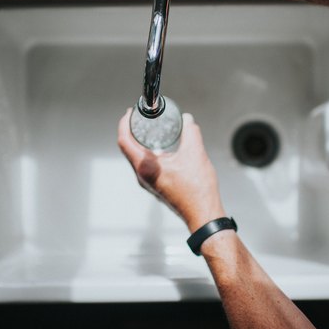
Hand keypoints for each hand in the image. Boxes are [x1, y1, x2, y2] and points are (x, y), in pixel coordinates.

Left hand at [117, 109, 225, 231]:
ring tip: (147, 128)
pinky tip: (160, 146)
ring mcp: (148, 182)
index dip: (124, 124)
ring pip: (136, 157)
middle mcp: (142, 176)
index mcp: (146, 168)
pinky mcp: (155, 185)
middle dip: (131, 130)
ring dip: (140, 141)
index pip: (124, 141)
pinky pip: (145, 165)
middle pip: (128, 148)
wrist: (203, 214)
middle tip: (138, 117)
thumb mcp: (195, 154)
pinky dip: (148, 151)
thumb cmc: (197, 191)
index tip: (130, 113)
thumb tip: (187, 120)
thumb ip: (190, 132)